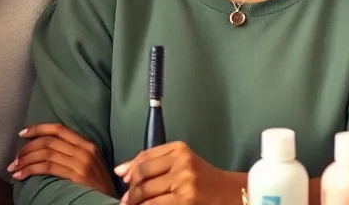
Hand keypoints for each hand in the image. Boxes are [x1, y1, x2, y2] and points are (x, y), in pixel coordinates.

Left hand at [10, 124, 115, 194]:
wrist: (111, 203)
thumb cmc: (98, 186)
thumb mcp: (90, 164)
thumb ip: (75, 154)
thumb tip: (48, 150)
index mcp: (88, 144)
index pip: (59, 129)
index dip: (39, 128)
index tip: (22, 133)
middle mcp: (84, 149)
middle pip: (50, 141)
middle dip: (28, 147)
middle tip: (15, 157)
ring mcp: (81, 162)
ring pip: (46, 153)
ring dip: (26, 160)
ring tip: (14, 167)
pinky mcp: (77, 176)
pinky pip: (48, 167)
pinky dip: (31, 170)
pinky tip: (21, 175)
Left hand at [115, 142, 238, 204]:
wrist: (228, 193)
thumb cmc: (201, 178)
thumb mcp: (182, 163)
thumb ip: (154, 163)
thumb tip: (120, 171)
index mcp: (180, 149)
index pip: (146, 156)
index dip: (130, 168)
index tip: (124, 179)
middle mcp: (182, 163)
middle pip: (143, 175)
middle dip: (130, 190)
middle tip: (126, 200)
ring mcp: (184, 183)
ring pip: (146, 193)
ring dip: (134, 203)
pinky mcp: (185, 202)